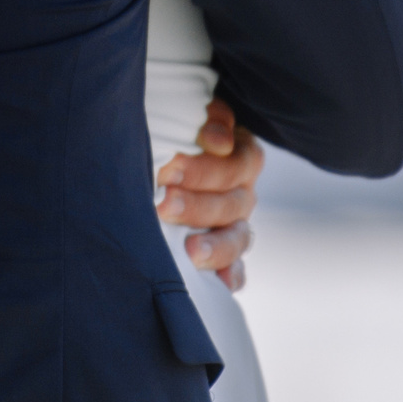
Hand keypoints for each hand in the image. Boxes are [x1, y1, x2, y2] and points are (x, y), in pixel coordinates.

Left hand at [155, 98, 262, 292]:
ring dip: (215, 245)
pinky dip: (229, 277)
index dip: (205, 169)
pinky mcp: (227, 255)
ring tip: (190, 251)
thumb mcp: (190, 117)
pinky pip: (237, 271)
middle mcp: (243, 191)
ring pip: (238, 238)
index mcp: (241, 154)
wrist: (159, 167)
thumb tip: (218, 140)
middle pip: (233, 203)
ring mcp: (237, 225)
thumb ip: (206, 119)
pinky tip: (219, 283)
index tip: (171, 169)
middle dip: (197, 205)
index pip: (238, 163)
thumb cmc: (174, 132)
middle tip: (164, 202)